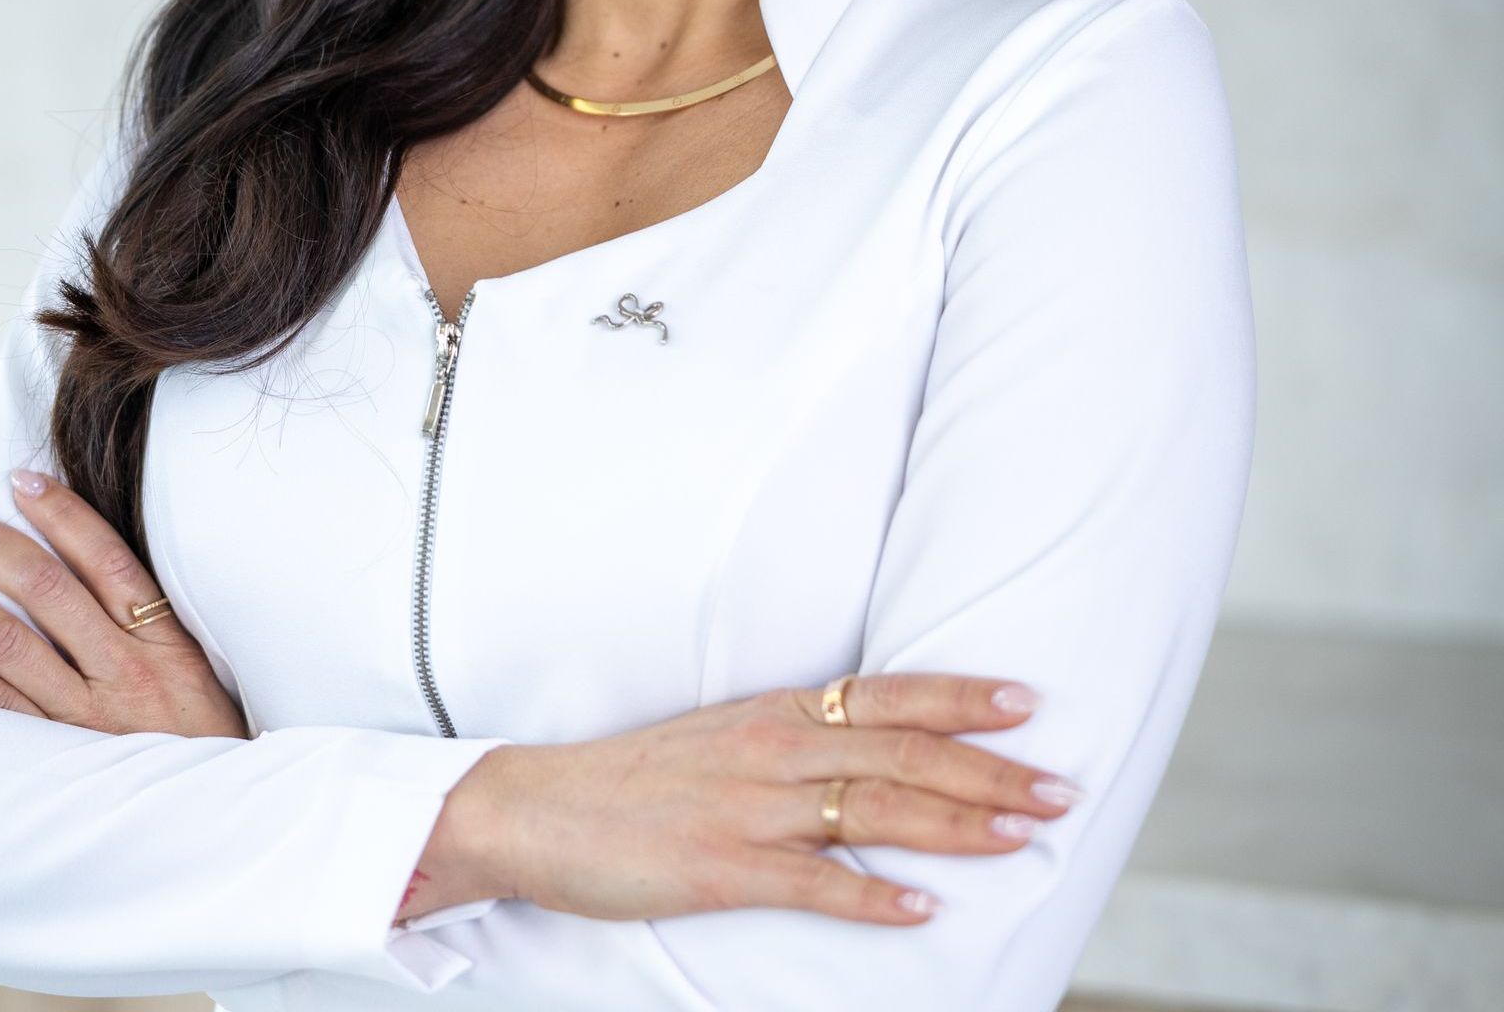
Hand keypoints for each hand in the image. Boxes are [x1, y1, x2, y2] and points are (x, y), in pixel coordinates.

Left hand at [0, 466, 249, 740]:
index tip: (21, 480)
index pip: (105, 558)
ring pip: (12, 644)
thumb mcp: (197, 667)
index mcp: (163, 639)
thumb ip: (151, 622)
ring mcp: (86, 716)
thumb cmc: (203, 736)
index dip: (62, 514)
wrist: (216, 819)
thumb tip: (89, 563)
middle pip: (48, 591)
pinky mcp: (57, 758)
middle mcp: (123, 670)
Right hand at [444, 673, 1082, 925]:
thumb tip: (877, 752)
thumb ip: (799, 740)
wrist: (544, 807)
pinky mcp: (724, 868)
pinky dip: (872, 897)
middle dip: (988, 769)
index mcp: (777, 711)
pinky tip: (922, 910)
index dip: (960, 698)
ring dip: (955, 825)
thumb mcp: (726, 734)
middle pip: (902, 753)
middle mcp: (775, 748)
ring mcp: (751, 807)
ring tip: (1020, 839)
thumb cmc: (641, 775)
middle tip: (1060, 788)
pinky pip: (812, 883)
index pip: (889, 695)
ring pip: (874, 810)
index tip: (1027, 702)